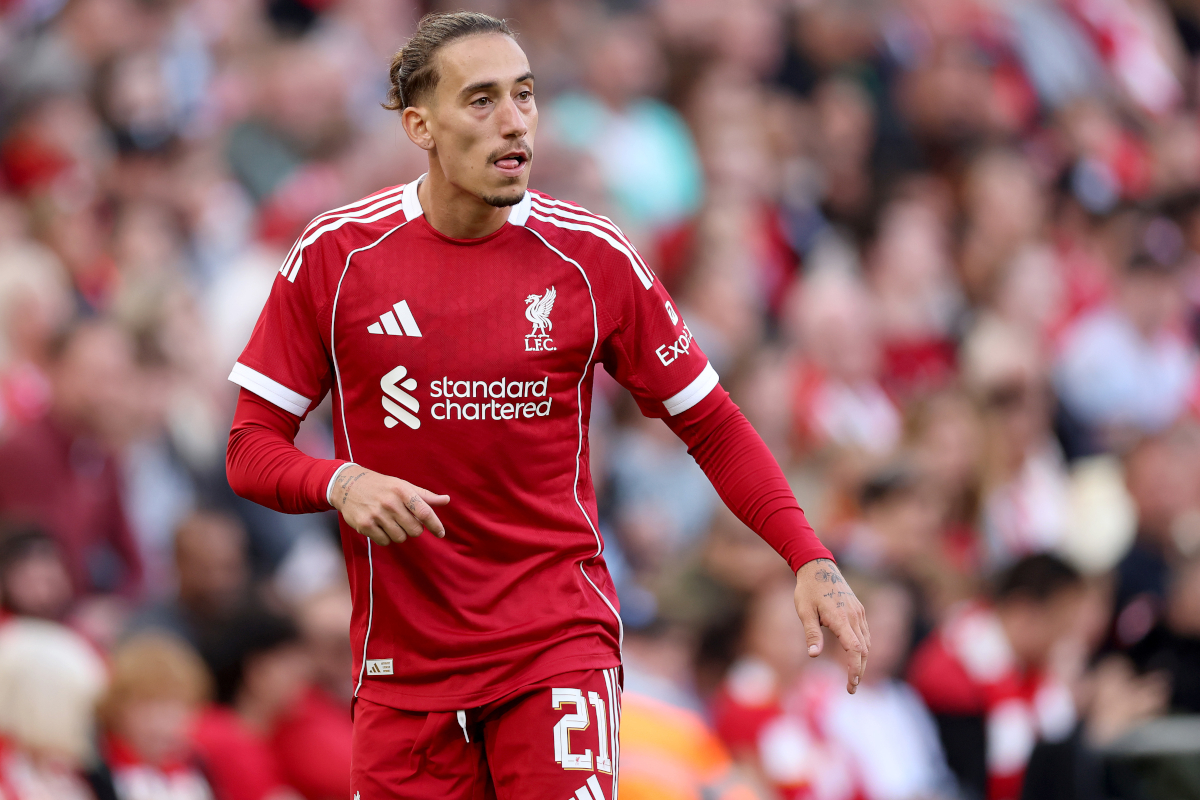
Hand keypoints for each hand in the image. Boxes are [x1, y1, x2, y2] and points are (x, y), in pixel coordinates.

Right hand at [330, 466, 449, 545]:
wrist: (347, 484)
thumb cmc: (381, 486)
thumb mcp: (402, 486)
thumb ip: (424, 496)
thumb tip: (446, 500)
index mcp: (402, 490)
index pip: (424, 511)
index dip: (435, 525)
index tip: (441, 534)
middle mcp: (390, 502)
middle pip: (415, 530)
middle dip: (413, 528)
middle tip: (404, 521)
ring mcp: (376, 514)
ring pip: (400, 538)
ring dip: (399, 533)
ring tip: (390, 522)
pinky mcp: (365, 525)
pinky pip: (385, 542)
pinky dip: (385, 537)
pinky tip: (379, 526)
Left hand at [794, 558, 869, 693]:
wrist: (818, 566)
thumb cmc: (807, 589)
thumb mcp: (804, 611)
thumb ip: (811, 633)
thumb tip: (814, 655)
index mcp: (841, 618)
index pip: (854, 650)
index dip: (855, 669)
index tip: (851, 684)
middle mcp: (854, 616)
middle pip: (864, 650)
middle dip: (860, 670)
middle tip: (851, 688)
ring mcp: (859, 612)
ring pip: (867, 642)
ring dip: (862, 660)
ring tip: (854, 676)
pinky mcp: (859, 609)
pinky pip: (865, 633)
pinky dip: (863, 648)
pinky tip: (856, 655)